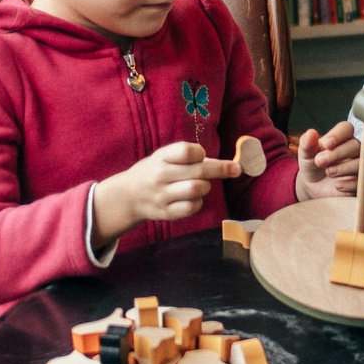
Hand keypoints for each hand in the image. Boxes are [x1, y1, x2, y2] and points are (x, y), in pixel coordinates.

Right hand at [91, 142, 235, 248]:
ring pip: (197, 189)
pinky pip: (192, 207)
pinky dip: (198, 202)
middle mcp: (160, 175)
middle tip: (236, 169)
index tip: (203, 155)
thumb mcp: (164, 158)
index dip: (200, 153)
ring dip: (206, 186)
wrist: (128, 196)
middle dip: (222, 169)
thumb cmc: (155, 172)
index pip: (187, 151)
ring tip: (201, 185)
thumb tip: (226, 163)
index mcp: (160, 158)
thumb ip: (189, 158)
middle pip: (199, 171)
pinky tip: (193, 199)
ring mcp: (162, 195)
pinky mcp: (166, 213)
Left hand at [292, 120, 361, 200]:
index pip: (346, 129)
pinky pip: (362, 180)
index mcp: (341, 137)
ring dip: (344, 168)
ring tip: (328, 172)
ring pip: (361, 163)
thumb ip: (307, 144)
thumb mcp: (306, 155)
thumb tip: (311, 132)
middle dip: (338, 153)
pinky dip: (349, 183)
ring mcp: (360, 165)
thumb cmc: (312, 165)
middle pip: (356, 145)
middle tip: (320, 161)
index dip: (338, 135)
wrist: (314, 187)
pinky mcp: (362, 181)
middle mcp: (354, 149)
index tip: (326, 145)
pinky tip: (337, 185)